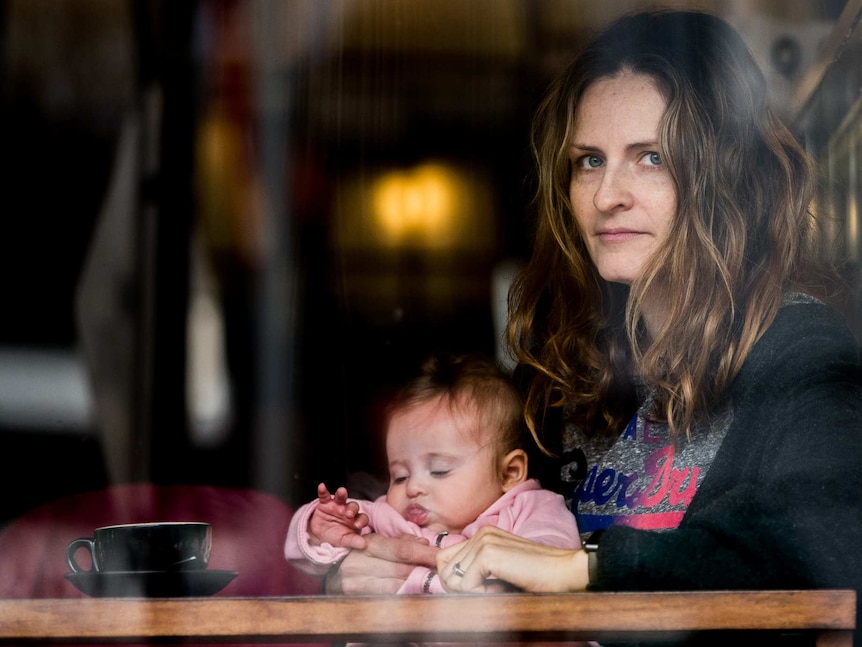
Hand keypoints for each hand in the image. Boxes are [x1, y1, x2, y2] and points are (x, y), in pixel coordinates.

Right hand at [309, 483, 369, 549]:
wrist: (320, 535)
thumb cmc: (336, 536)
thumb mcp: (344, 540)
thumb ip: (354, 541)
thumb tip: (364, 545)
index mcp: (355, 520)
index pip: (362, 518)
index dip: (361, 521)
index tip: (358, 525)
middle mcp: (348, 510)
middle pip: (353, 506)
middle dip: (352, 509)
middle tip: (349, 514)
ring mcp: (337, 505)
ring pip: (341, 498)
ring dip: (341, 494)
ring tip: (341, 491)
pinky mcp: (325, 503)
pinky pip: (325, 496)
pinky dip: (323, 491)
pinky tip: (321, 486)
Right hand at [326, 534, 437, 594]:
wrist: (331, 573)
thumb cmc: (359, 554)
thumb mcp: (378, 542)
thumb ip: (402, 542)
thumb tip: (426, 545)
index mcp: (368, 544)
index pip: (402, 550)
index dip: (425, 555)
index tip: (442, 557)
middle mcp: (360, 565)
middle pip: (401, 570)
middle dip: (424, 571)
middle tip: (442, 571)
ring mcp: (356, 585)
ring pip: (395, 587)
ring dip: (415, 585)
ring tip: (430, 582)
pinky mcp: (356, 600)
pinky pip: (386, 599)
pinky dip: (402, 595)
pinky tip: (412, 592)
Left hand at [435, 526, 588, 592]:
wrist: (563, 571)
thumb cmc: (536, 576)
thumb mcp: (500, 569)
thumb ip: (476, 569)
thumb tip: (450, 583)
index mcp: (483, 534)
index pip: (444, 557)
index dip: (452, 578)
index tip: (475, 588)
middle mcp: (480, 533)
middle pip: (443, 568)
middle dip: (460, 587)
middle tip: (487, 589)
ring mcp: (484, 541)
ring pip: (452, 579)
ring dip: (472, 591)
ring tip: (497, 587)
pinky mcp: (488, 554)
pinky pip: (464, 585)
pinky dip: (479, 594)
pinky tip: (499, 588)